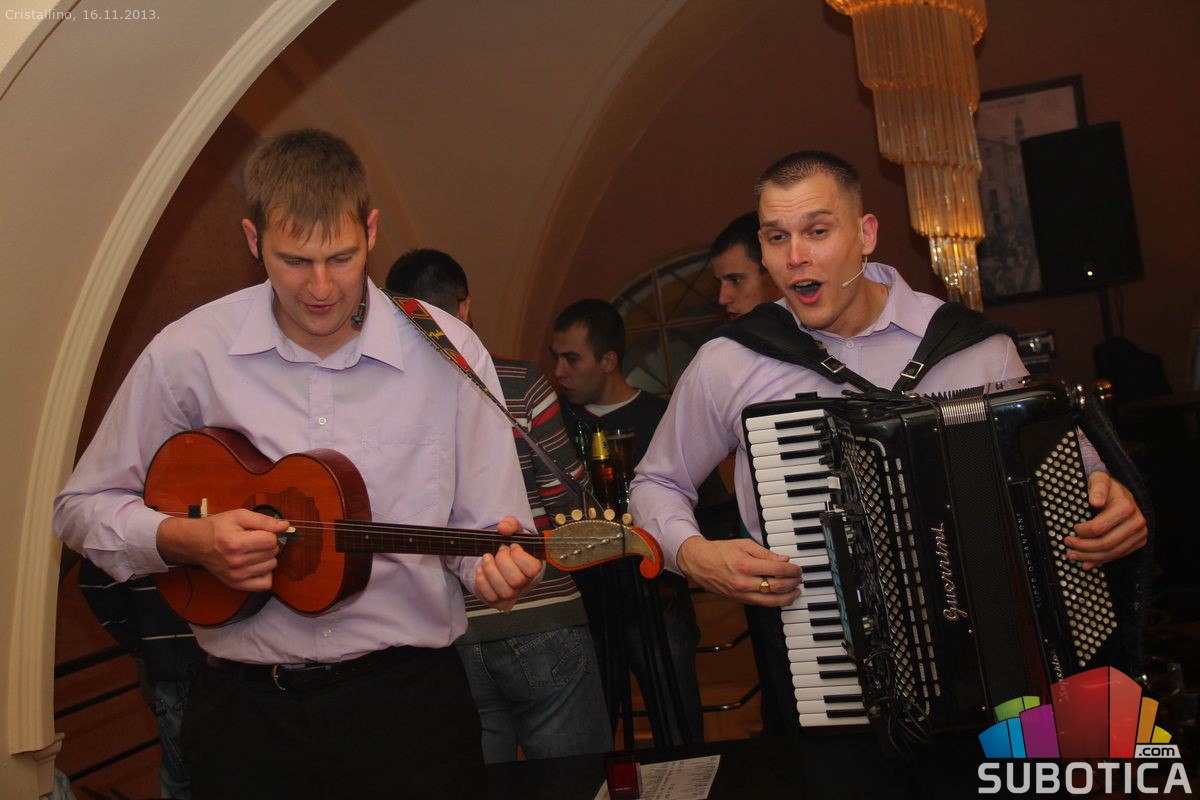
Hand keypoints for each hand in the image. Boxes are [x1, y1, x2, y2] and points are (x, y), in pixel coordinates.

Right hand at [157, 508, 286, 590]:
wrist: (196, 544)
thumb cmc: (218, 528)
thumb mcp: (239, 516)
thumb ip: (264, 520)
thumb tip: (285, 526)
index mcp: (236, 543)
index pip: (271, 540)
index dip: (269, 533)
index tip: (258, 531)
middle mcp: (236, 562)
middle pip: (272, 553)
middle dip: (268, 544)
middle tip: (254, 540)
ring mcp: (236, 576)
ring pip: (271, 567)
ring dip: (267, 558)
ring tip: (253, 552)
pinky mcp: (236, 585)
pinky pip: (265, 584)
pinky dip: (265, 574)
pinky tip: (256, 565)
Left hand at [474, 516, 543, 611]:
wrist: (502, 559)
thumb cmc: (512, 547)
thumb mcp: (514, 531)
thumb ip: (511, 524)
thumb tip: (503, 528)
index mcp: (535, 568)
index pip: (532, 569)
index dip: (519, 556)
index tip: (512, 546)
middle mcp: (525, 584)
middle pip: (516, 580)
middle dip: (502, 561)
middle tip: (499, 551)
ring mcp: (512, 594)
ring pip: (503, 591)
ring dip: (490, 570)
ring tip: (488, 558)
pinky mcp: (498, 600)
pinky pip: (489, 596)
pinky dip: (482, 580)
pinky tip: (482, 569)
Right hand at [675, 535, 799, 606]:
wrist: (699, 563)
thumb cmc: (720, 551)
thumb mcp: (744, 545)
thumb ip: (765, 553)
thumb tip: (784, 560)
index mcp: (745, 565)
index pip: (777, 570)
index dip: (792, 570)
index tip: (798, 568)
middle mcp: (743, 582)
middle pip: (777, 587)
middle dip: (792, 583)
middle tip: (799, 578)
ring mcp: (741, 594)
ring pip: (771, 601)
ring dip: (787, 597)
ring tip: (795, 592)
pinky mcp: (739, 600)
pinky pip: (761, 604)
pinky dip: (775, 601)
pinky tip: (782, 597)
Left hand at [1065, 472, 1147, 568]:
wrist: (1122, 493)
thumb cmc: (1107, 486)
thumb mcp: (1099, 480)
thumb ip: (1097, 488)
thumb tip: (1096, 502)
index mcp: (1126, 507)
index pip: (1099, 528)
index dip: (1082, 532)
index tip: (1072, 529)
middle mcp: (1137, 522)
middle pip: (1105, 543)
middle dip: (1083, 547)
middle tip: (1068, 544)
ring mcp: (1140, 533)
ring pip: (1112, 553)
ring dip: (1090, 557)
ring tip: (1073, 555)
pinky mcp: (1139, 541)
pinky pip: (1119, 555)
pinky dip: (1101, 561)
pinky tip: (1087, 562)